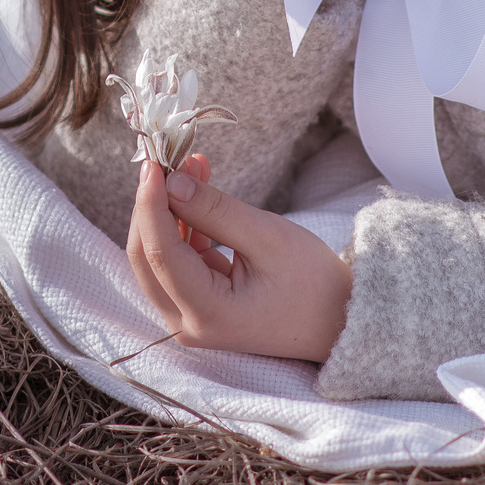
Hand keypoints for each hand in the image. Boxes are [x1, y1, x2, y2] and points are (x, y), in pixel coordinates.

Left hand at [124, 155, 352, 361]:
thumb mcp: (268, 237)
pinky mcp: (195, 306)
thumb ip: (216, 211)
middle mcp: (188, 324)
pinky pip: (175, 261)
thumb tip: (170, 182)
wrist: (337, 322)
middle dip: (154, 204)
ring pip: (156, 257)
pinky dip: (183, 226)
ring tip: (191, 167)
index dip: (150, 203)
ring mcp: (188, 318)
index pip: (159, 253)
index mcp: (207, 312)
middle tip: (167, 161)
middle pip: (146, 257)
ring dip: (168, 211)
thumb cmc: (313, 284)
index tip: (154, 163)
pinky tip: (197, 193)